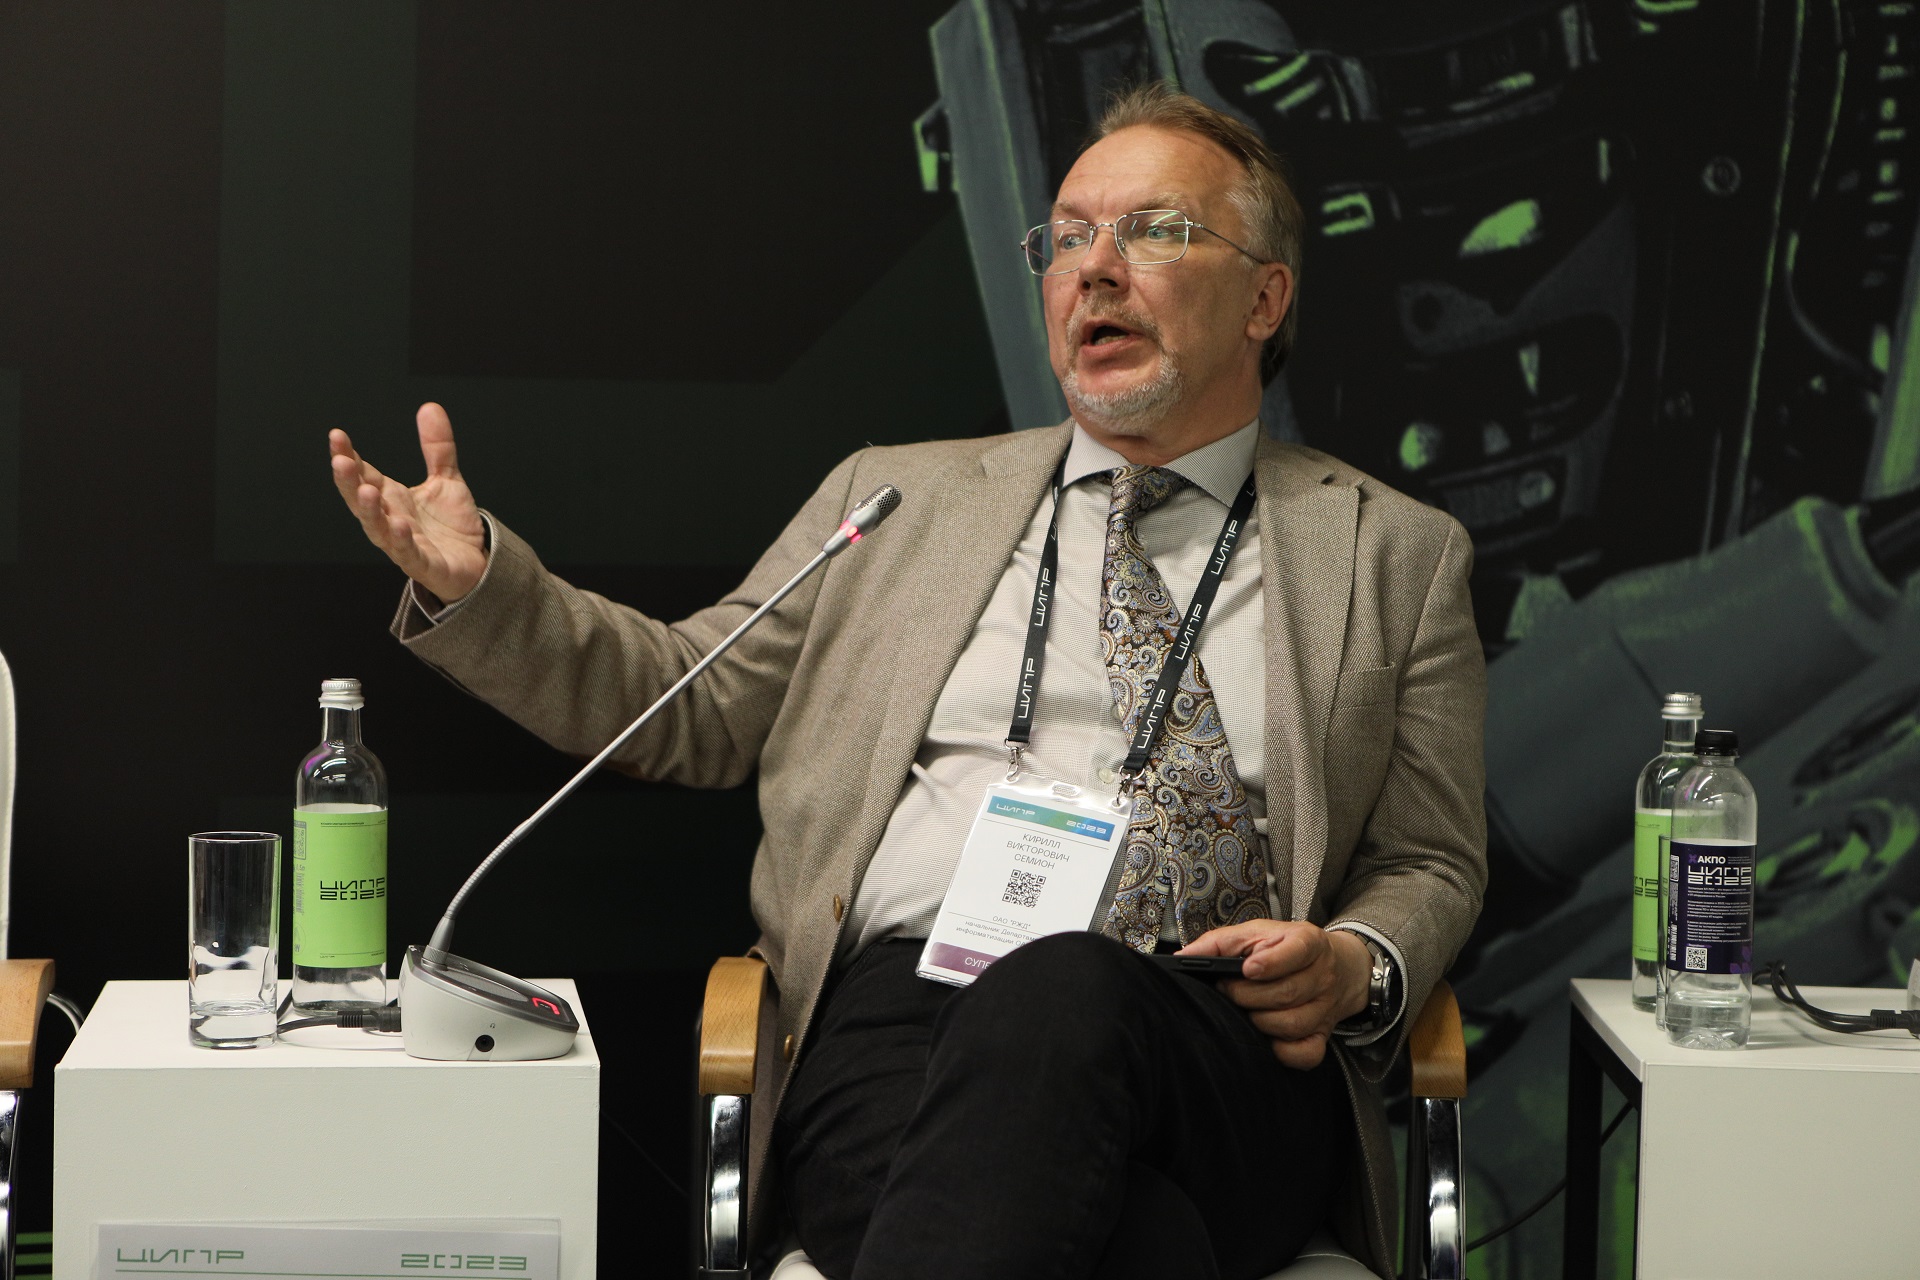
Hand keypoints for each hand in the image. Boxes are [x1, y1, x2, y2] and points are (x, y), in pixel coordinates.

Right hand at [329, 403, 488, 603]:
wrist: (475, 564)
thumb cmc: (452, 525)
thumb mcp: (447, 479)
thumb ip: (437, 447)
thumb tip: (429, 406)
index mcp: (391, 497)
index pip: (363, 474)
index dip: (349, 456)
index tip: (337, 436)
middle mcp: (391, 519)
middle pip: (361, 500)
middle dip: (349, 482)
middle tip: (340, 460)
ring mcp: (403, 543)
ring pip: (377, 528)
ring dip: (369, 511)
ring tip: (366, 491)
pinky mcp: (422, 564)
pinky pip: (408, 552)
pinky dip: (402, 540)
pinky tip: (400, 524)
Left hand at [1180, 920, 1372, 1069]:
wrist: (1336, 967)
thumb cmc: (1284, 948)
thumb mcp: (1255, 933)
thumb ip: (1220, 942)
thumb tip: (1184, 957)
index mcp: (1308, 942)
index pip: (1298, 951)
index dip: (1272, 962)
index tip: (1248, 968)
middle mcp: (1322, 975)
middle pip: (1287, 993)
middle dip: (1247, 995)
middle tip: (1227, 990)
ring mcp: (1324, 1008)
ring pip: (1292, 1024)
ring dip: (1259, 1021)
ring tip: (1244, 1010)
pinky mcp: (1322, 1035)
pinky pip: (1305, 1054)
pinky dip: (1281, 1051)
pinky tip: (1265, 1037)